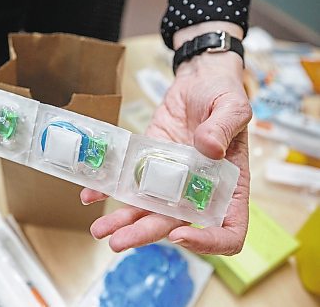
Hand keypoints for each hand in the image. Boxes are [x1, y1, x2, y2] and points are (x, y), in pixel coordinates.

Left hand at [81, 24, 251, 255]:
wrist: (197, 81)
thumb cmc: (223, 94)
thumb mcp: (233, 106)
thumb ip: (224, 126)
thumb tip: (209, 148)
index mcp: (229, 185)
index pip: (228, 229)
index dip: (208, 242)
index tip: (180, 234)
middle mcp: (198, 190)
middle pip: (174, 224)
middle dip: (145, 234)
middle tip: (118, 242)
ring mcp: (171, 179)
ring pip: (147, 208)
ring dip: (123, 221)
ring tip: (100, 230)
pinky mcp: (148, 164)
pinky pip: (130, 182)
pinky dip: (108, 189)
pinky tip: (91, 194)